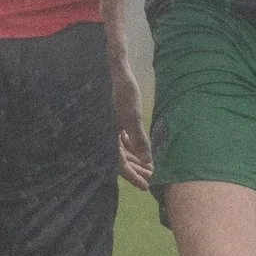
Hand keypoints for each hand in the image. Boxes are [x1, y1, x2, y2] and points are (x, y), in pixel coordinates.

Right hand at [110, 50, 153, 190]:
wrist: (108, 68)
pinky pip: (118, 139)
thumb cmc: (118, 91)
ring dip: (135, 158)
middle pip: (120, 159)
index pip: (119, 164)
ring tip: (149, 165)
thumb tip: (149, 161)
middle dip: (137, 169)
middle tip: (153, 177)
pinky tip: (139, 149)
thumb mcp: (132, 115)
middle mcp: (103, 135)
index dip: (133, 176)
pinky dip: (130, 146)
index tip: (146, 187)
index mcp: (106, 136)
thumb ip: (140, 139)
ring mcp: (105, 128)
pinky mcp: (108, 121)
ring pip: (120, 150)